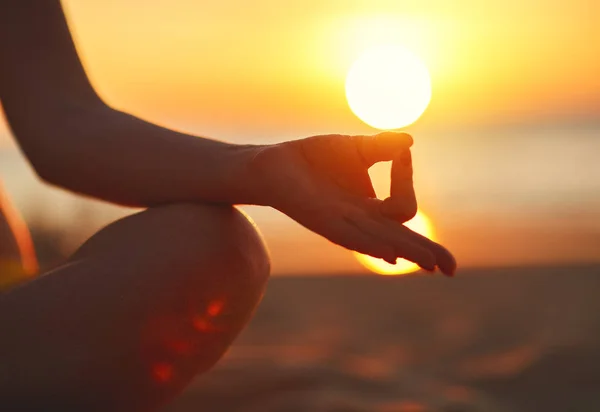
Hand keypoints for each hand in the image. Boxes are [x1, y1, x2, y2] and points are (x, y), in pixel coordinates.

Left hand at [249, 132, 456, 275]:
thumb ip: (382, 148)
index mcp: (369, 208)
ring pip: (383, 243)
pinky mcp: (323, 222)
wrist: (273, 163)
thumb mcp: (354, 148)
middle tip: (451, 268)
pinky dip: (372, 245)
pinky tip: (390, 255)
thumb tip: (409, 143)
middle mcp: (360, 222)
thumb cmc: (312, 159)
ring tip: (432, 266)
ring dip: (408, 252)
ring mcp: (342, 225)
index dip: (407, 177)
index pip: (403, 207)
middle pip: (401, 240)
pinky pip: (351, 237)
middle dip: (427, 252)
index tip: (402, 152)